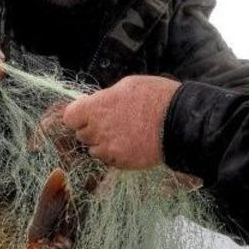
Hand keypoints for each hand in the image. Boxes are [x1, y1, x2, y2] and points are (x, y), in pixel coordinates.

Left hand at [62, 75, 181, 168]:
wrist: (180, 122)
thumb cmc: (156, 98)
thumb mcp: (128, 86)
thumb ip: (106, 97)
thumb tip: (97, 102)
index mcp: (96, 108)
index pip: (69, 117)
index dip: (77, 116)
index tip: (86, 114)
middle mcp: (98, 130)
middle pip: (82, 134)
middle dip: (92, 129)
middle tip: (111, 123)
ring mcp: (109, 149)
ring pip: (94, 150)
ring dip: (103, 144)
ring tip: (123, 135)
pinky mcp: (121, 162)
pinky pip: (110, 161)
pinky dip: (116, 155)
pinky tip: (131, 145)